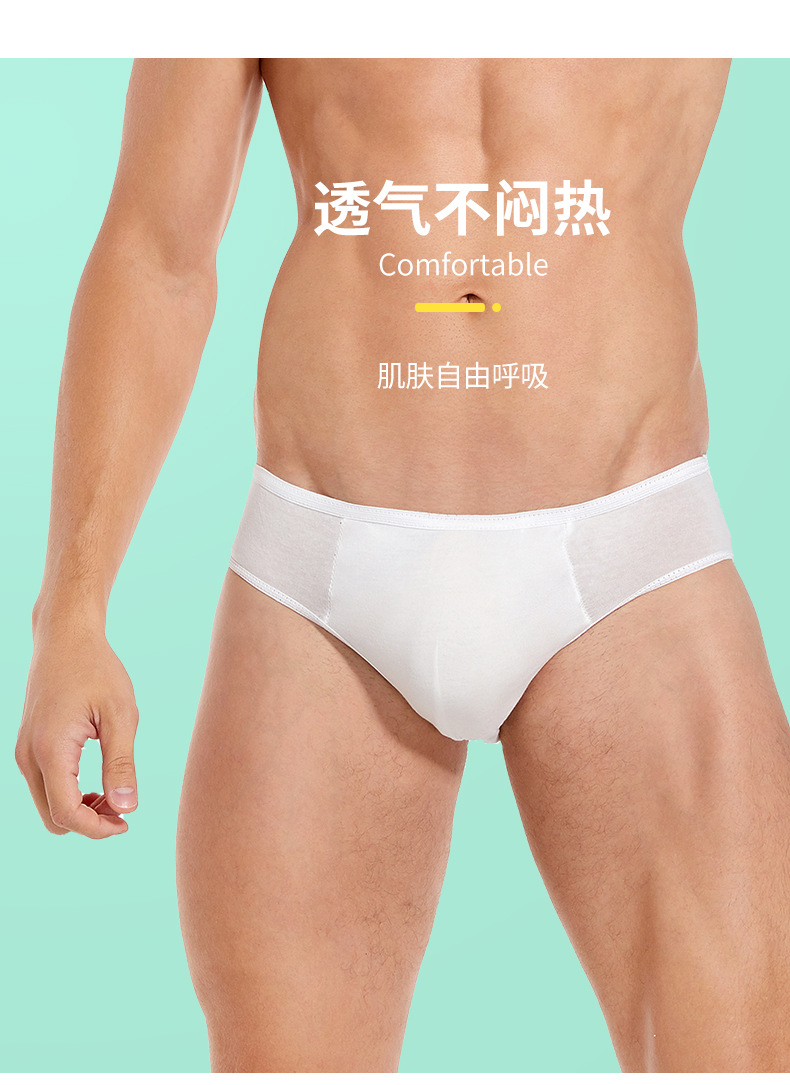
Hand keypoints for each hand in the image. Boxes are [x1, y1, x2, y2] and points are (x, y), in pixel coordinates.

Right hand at [15, 621, 138, 838]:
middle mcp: (28, 756)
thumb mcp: (120, 715)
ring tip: (114, 792)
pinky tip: (97, 781)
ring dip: (79, 809)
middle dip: (89, 822)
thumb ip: (122, 763)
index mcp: (51, 750)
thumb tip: (128, 808)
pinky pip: (44, 786)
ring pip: (46, 805)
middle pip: (53, 817)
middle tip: (124, 807)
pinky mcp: (27, 746)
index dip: (97, 829)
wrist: (66, 637)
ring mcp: (23, 751)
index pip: (67, 813)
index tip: (127, 822)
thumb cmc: (97, 670)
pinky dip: (69, 794)